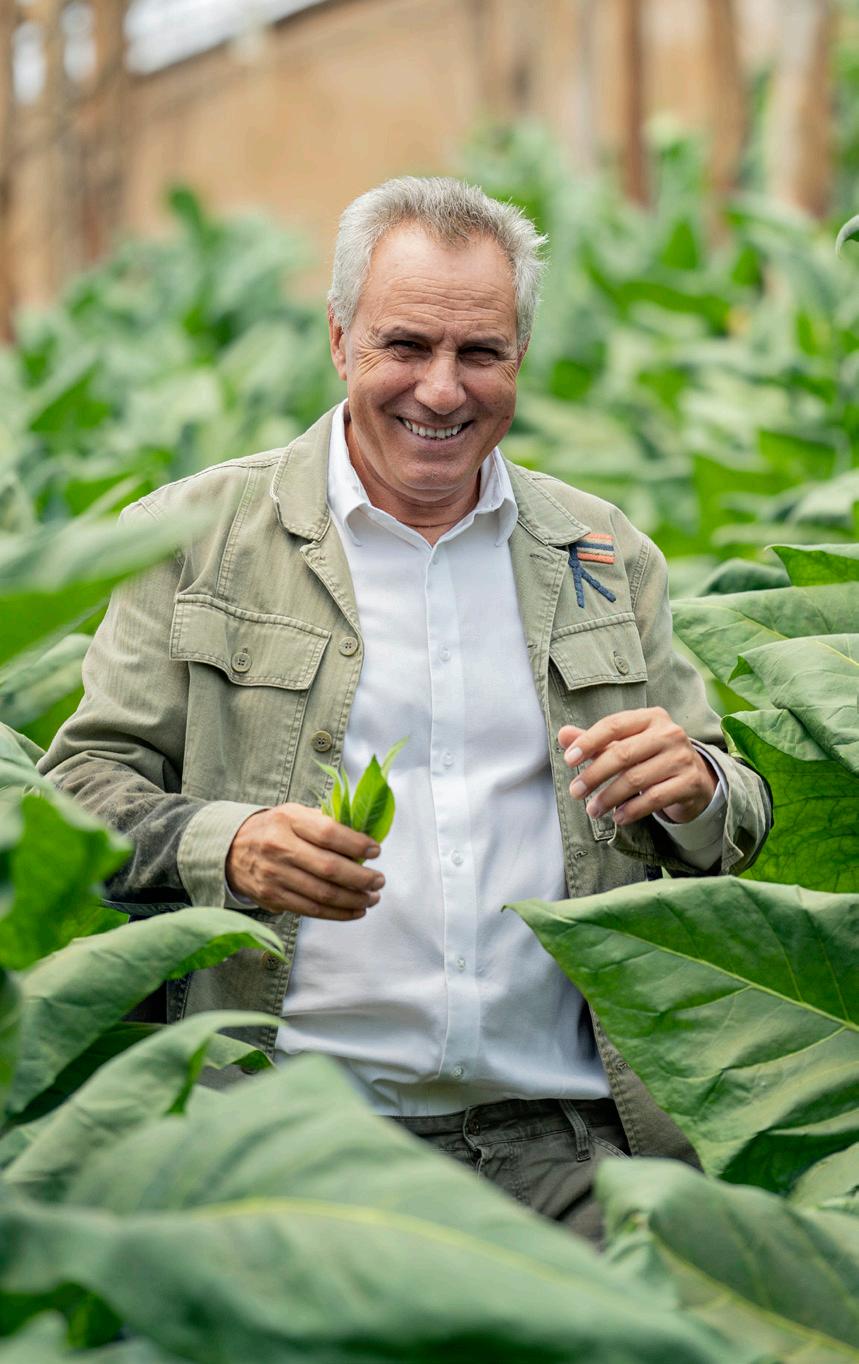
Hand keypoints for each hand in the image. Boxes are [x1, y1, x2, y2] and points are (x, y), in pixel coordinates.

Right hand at [225, 804, 384, 918]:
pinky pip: (311, 910)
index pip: (329, 833)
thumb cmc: (274, 829)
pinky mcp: (272, 897)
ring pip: (322, 894)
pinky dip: (337, 913)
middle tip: (379, 881)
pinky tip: (355, 910)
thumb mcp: (294, 813)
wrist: (230, 849)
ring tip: (372, 898)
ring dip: (353, 899)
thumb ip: (324, 822)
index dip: (356, 844)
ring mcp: (275, 875)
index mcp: (289, 819)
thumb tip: (363, 840)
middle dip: (361, 878)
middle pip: (329, 868)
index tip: (375, 851)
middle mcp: (280, 847)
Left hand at [559, 708, 717, 826]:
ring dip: (609, 797)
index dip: (588, 742)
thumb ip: (595, 742)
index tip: (568, 760)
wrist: (694, 778)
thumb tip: (563, 735)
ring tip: (593, 810)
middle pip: (623, 754)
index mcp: (651, 717)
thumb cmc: (651, 757)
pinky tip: (618, 817)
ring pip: (636, 779)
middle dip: (594, 775)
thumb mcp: (625, 745)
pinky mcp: (691, 782)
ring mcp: (682, 757)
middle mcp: (669, 733)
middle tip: (575, 792)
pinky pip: (654, 798)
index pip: (613, 725)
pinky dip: (632, 810)